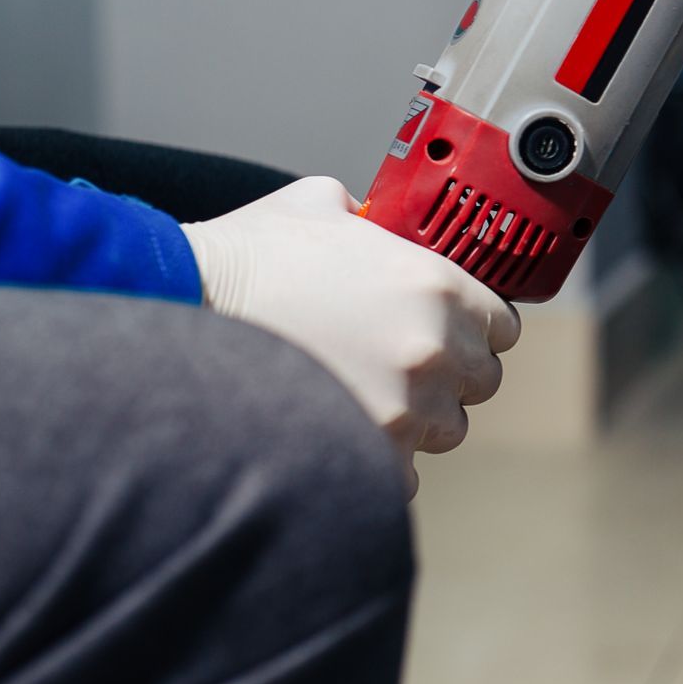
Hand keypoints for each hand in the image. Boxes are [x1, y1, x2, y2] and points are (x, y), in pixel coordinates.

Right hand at [181, 177, 521, 493]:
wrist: (179, 314)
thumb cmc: (245, 260)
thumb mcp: (316, 207)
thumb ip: (364, 215)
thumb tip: (369, 218)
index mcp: (437, 285)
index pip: (503, 326)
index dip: (476, 330)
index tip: (452, 335)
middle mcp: (434, 348)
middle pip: (482, 381)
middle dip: (450, 376)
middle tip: (400, 368)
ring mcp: (406, 407)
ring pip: (446, 430)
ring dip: (417, 419)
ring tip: (364, 399)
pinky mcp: (371, 455)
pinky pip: (404, 476)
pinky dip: (379, 463)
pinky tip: (342, 435)